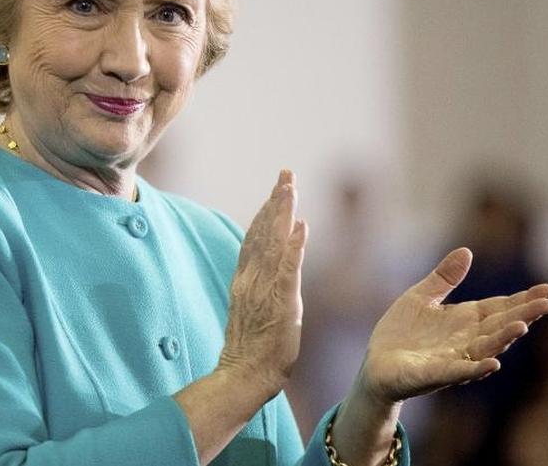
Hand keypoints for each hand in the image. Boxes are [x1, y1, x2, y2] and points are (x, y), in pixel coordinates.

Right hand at [217, 170, 308, 397]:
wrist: (245, 374)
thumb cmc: (255, 347)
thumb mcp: (258, 306)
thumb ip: (264, 281)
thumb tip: (278, 258)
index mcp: (246, 278)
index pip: (256, 236)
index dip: (267, 210)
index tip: (278, 186)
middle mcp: (252, 278)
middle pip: (263, 232)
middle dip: (276, 201)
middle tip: (286, 173)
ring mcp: (265, 289)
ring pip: (273, 243)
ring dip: (282, 213)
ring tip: (290, 187)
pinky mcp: (280, 303)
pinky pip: (287, 270)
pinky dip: (294, 247)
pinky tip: (301, 226)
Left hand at [357, 248, 547, 404]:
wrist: (377, 365)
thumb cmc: (402, 332)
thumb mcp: (422, 296)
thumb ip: (444, 277)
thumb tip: (467, 250)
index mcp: (465, 320)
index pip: (500, 307)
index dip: (523, 299)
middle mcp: (467, 340)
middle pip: (500, 326)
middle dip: (523, 315)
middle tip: (547, 304)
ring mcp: (454, 359)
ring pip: (486, 348)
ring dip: (504, 338)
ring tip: (523, 326)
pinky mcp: (435, 374)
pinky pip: (460, 371)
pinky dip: (477, 368)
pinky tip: (493, 364)